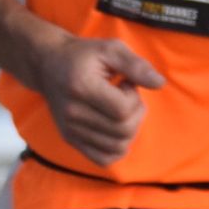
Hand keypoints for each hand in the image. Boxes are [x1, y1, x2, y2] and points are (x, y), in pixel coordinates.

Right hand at [31, 30, 162, 168]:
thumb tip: (159, 84)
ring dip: (129, 129)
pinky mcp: (70, 138)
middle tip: (125, 96)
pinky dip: (118, 149)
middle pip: (123, 130)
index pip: (123, 110)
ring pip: (117, 146)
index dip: (134, 97)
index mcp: (81, 87)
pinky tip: (116, 129)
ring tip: (119, 110)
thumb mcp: (111, 49)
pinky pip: (103, 159)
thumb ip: (136, 65)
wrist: (48, 64)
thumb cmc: (84, 55)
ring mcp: (69, 128)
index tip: (125, 82)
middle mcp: (72, 112)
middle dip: (136, 113)